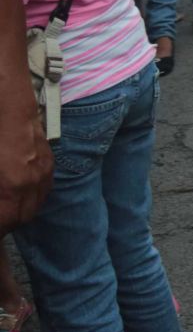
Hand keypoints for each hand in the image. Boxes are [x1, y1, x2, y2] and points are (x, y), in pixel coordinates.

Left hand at [0, 104, 52, 233]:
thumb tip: (0, 200)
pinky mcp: (48, 162)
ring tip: (6, 209)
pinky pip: (44, 189)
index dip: (0, 226)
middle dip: (8, 222)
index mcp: (11, 185)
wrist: (8, 106)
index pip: (7, 221)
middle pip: (22, 217)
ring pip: (35, 204)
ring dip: (20, 211)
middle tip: (0, 219)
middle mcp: (31, 182)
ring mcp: (43, 172)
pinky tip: (19, 193)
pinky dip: (32, 197)